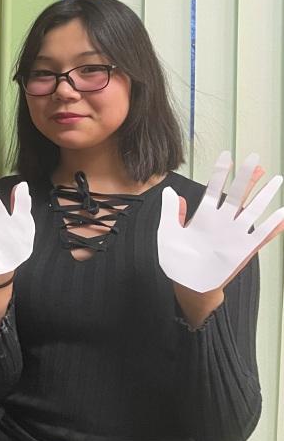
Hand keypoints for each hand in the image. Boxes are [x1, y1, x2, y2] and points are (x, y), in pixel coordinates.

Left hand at [158, 151, 283, 293]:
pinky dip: (272, 227)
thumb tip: (172, 192)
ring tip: (276, 180)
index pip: (214, 189)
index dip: (221, 173)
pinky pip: (260, 236)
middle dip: (246, 178)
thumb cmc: (177, 259)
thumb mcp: (168, 233)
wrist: (188, 284)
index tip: (228, 156)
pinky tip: (282, 216)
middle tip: (256, 160)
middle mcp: (221, 222)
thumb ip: (171, 213)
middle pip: (237, 195)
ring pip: (252, 211)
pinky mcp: (242, 250)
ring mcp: (234, 235)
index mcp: (204, 215)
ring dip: (264, 196)